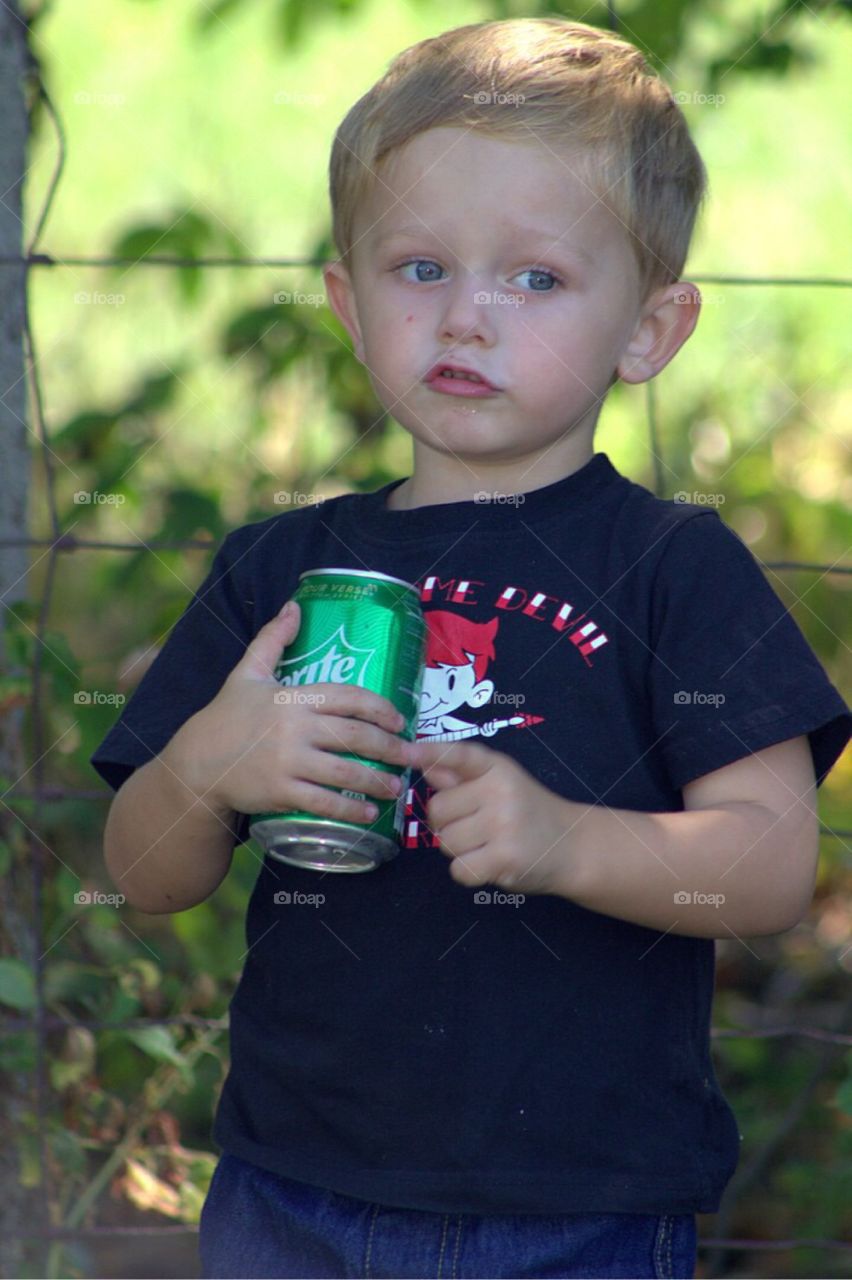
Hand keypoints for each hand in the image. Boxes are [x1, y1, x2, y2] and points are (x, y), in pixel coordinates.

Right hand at [167, 601, 409, 823]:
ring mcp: (288, 761)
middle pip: (356, 735)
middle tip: (414, 757)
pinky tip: (367, 814)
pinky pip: (323, 802)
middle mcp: (295, 728)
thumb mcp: (246, 673)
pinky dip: (349, 810)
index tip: (399, 720)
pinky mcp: (280, 791)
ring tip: (397, 787)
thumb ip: (272, 639)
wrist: (196, 762)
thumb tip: (294, 606)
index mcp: (294, 697)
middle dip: (391, 748)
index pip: (349, 696)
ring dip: (377, 781)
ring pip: (345, 772)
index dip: (380, 708)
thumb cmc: (226, 716)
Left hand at [403, 738, 579, 894]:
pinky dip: (468, 872)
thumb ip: (461, 776)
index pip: (460, 755)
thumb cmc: (527, 812)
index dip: (432, 753)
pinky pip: (459, 869)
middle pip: (437, 810)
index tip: (408, 752)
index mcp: (497, 768)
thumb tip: (422, 763)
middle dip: (447, 823)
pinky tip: (490, 863)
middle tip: (475, 826)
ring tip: (487, 844)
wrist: (572, 846)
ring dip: (459, 850)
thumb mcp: (500, 784)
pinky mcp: (505, 859)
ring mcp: (503, 825)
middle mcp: (500, 791)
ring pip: (445, 842)